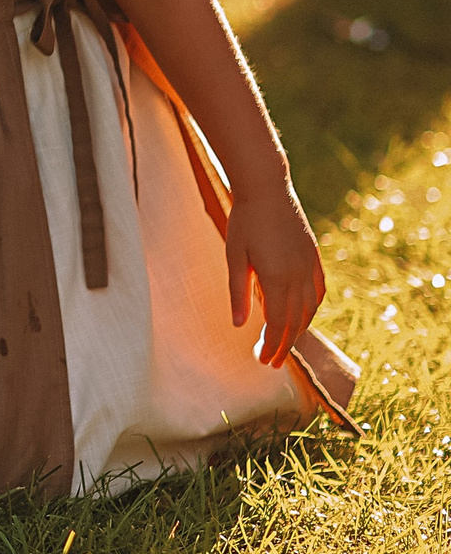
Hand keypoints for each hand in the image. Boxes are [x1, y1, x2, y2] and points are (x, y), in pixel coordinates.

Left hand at [225, 186, 324, 365]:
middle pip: (295, 322)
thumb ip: (238, 292)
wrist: (268, 190)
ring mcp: (310, 267)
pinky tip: (303, 317)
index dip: (272, 346)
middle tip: (272, 362)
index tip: (264, 361)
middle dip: (284, 345)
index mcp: (277, 278)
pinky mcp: (314, 258)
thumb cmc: (245, 222)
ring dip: (298, 330)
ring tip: (285, 344)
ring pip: (309, 310)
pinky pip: (318, 292)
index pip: (278, 324)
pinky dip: (311, 309)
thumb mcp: (234, 256)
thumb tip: (238, 325)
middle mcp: (299, 277)